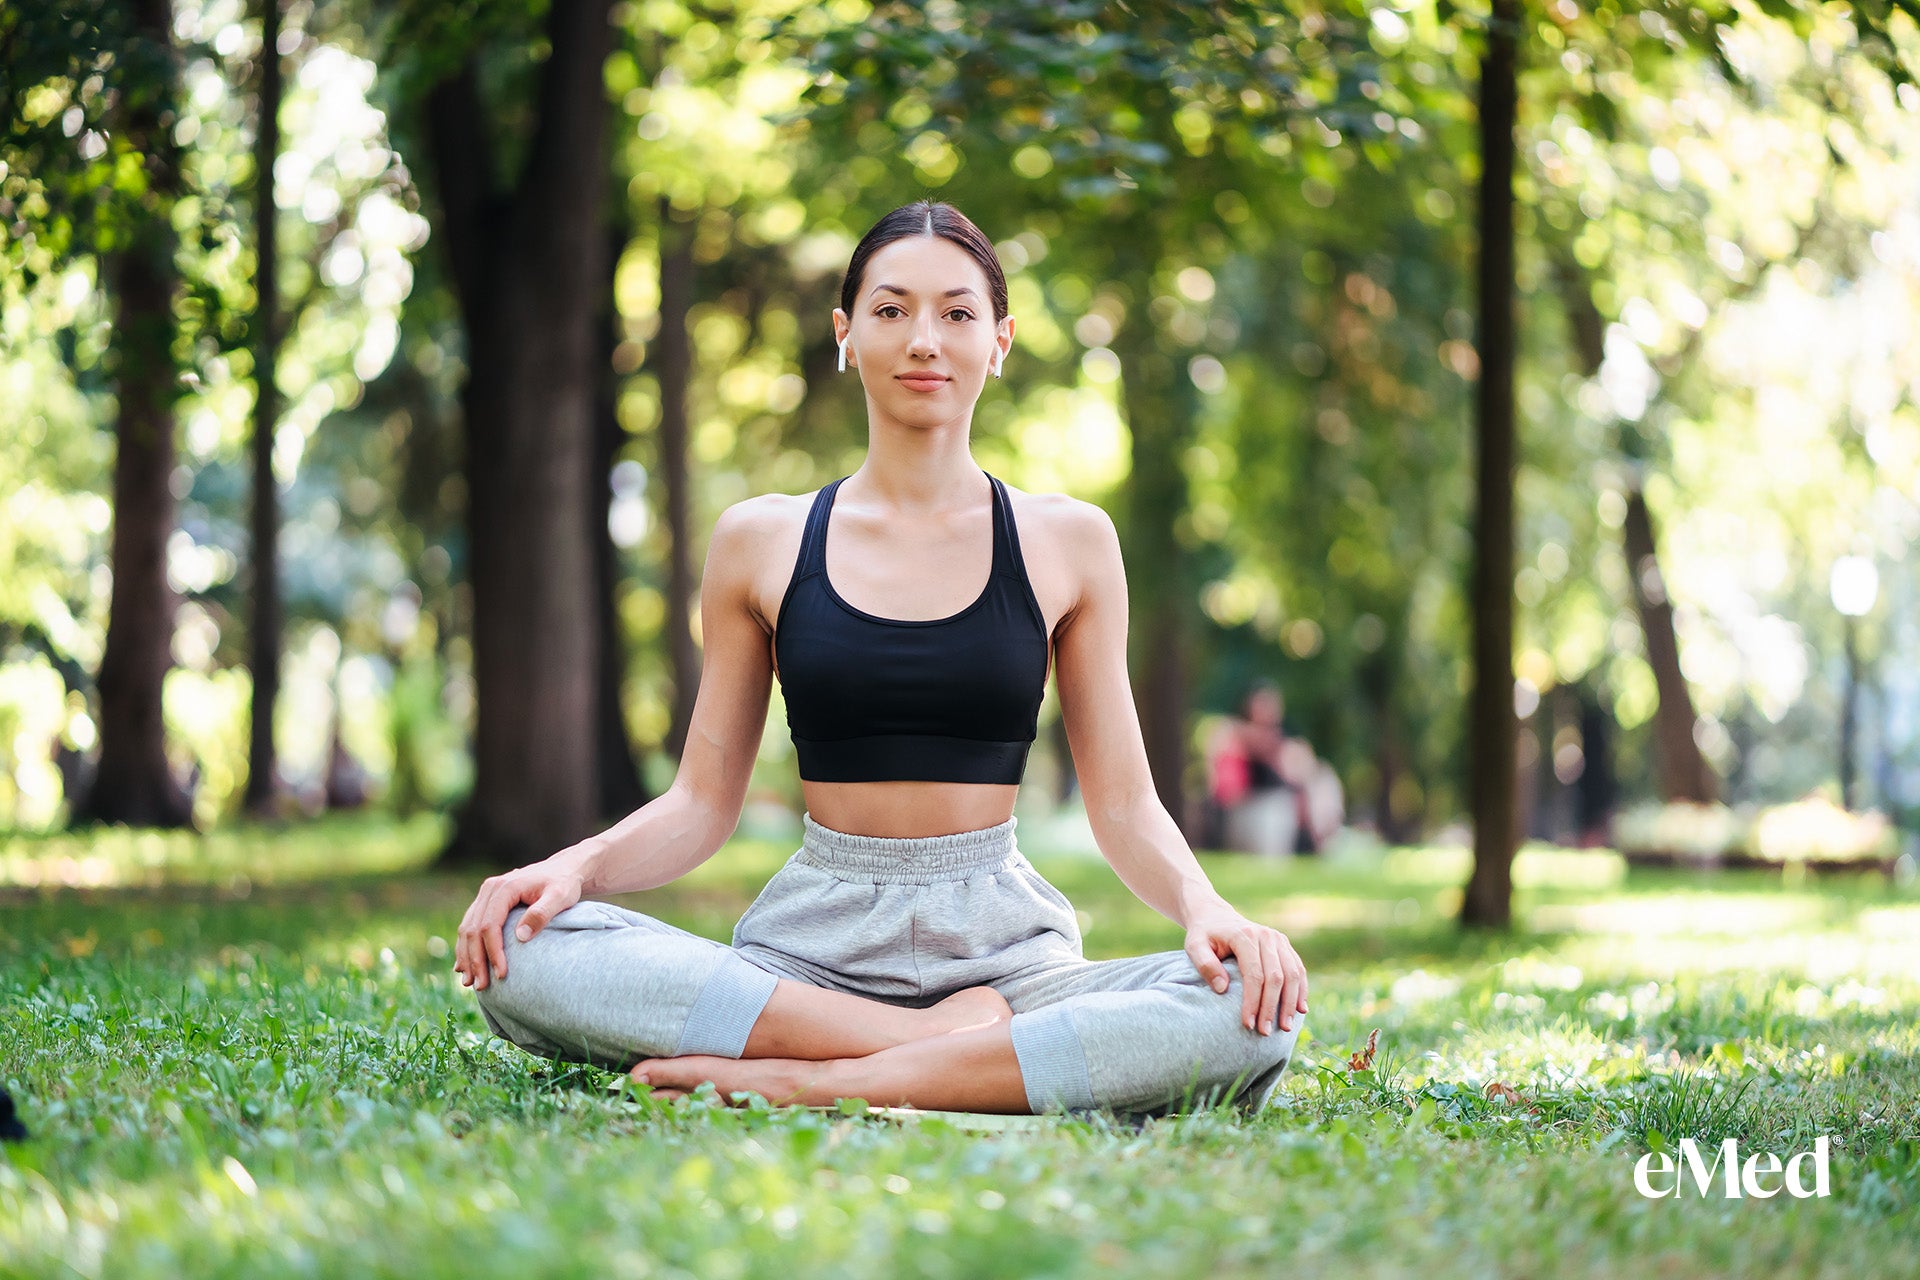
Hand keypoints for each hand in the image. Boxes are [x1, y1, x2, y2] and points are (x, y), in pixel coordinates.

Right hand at [453, 861, 584, 991]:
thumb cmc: (564, 884)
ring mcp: (485, 895)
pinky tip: (464, 966)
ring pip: (466, 929)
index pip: (490, 925)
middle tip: (481, 986)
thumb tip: (520, 937)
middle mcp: (489, 889)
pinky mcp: (486, 903)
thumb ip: (541, 914)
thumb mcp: (560, 897)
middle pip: (473, 929)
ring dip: (466, 957)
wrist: (563, 870)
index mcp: (504, 887)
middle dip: (475, 960)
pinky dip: (465, 947)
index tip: (501, 974)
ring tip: (470, 982)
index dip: (493, 952)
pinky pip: (469, 926)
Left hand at [1182, 904, 1308, 1036]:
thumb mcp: (1194, 946)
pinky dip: (1301, 990)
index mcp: (1244, 935)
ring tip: (1285, 1027)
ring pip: (1292, 974)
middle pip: (1276, 976)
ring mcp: (1278, 939)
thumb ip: (1205, 965)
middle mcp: (1266, 936)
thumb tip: (1223, 988)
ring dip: (1290, 1003)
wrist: (1216, 916)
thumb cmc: (1203, 935)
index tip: (1248, 1024)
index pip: (1254, 973)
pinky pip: (1298, 969)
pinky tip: (1300, 1010)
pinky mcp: (1284, 945)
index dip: (1253, 1001)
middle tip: (1265, 1032)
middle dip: (1271, 1007)